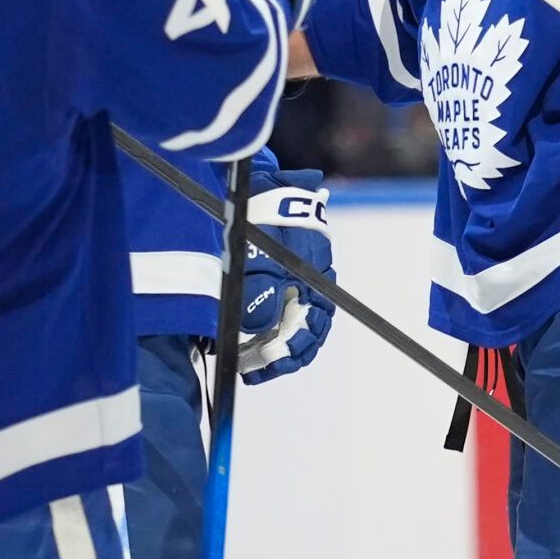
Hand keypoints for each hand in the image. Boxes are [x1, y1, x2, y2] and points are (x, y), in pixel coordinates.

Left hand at [238, 168, 334, 383]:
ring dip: (269, 349)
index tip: (265, 365)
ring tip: (244, 364)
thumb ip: (261, 289)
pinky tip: (243, 344)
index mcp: (315, 282)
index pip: (312, 330)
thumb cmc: (265, 218)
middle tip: (249, 370)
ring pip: (290, 329)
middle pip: (303, 334)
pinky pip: (278, 317)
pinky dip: (264, 334)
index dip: (290, 352)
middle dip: (278, 356)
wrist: (260, 187)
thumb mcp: (262, 253)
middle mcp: (312, 287)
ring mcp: (297, 285)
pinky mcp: (281, 282)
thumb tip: (260, 328)